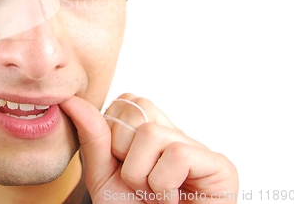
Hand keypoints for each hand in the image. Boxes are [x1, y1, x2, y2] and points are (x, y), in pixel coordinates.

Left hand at [60, 93, 237, 202]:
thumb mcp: (103, 174)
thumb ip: (92, 136)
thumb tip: (72, 100)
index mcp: (150, 131)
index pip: (124, 102)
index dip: (113, 138)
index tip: (124, 169)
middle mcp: (175, 133)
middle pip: (135, 109)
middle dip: (124, 154)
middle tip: (139, 184)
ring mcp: (199, 147)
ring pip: (151, 133)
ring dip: (141, 174)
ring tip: (154, 194)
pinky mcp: (220, 165)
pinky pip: (177, 153)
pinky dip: (163, 184)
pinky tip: (172, 200)